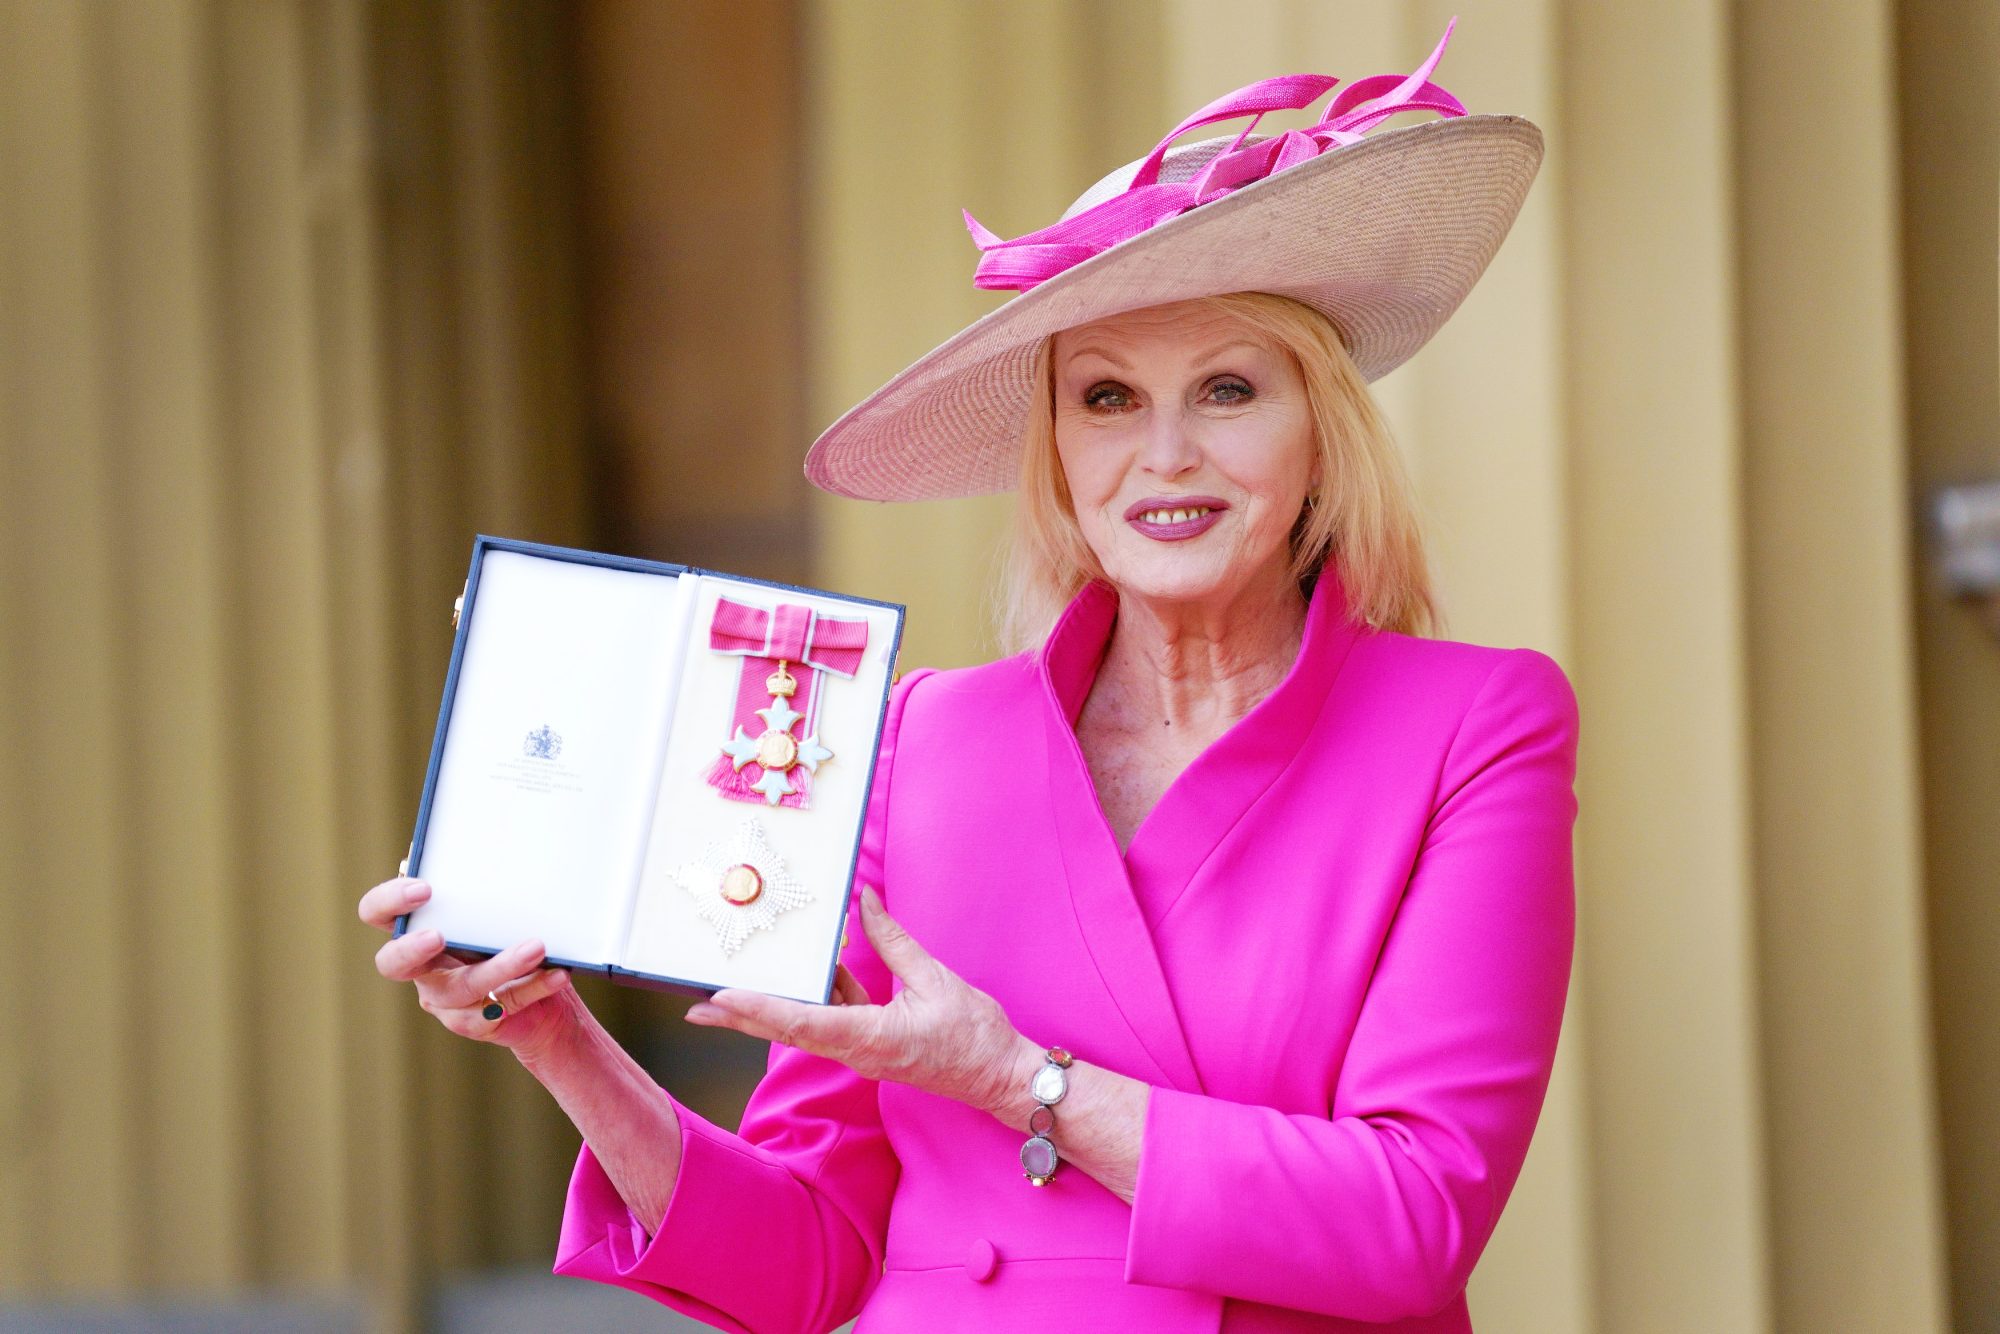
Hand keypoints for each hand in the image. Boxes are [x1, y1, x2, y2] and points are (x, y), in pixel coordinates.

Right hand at [358, 874, 578, 1061]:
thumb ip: (475, 880)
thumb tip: (461, 843)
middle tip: (438, 935)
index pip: (377, 913)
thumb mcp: (495, 904)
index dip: (388, 901)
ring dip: (500, 966)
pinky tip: (558, 972)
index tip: (424, 889)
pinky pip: (502, 1006)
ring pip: (462, 987)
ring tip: (537, 947)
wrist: (544, 985)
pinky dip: (534, 987)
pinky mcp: (475, 1022)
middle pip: (392, 964)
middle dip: (410, 948)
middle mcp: (421, 966)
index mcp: (416, 927)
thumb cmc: (508, 933)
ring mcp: (445, 1000)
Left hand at [684, 884, 1031, 1116]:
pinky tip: (812, 970)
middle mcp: (857, 1050)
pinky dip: (817, 997)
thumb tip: (865, 903)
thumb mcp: (935, 979)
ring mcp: (862, 1050)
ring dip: (770, 1009)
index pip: (803, 1023)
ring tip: (730, 992)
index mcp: (870, 1037)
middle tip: (697, 1009)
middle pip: (788, 1030)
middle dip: (741, 1019)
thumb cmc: (975, 1035)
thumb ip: (894, 941)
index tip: (722, 999)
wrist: (1001, 1076)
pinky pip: (834, 1019)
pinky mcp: (872, 1043)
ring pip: (806, 1025)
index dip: (759, 1009)